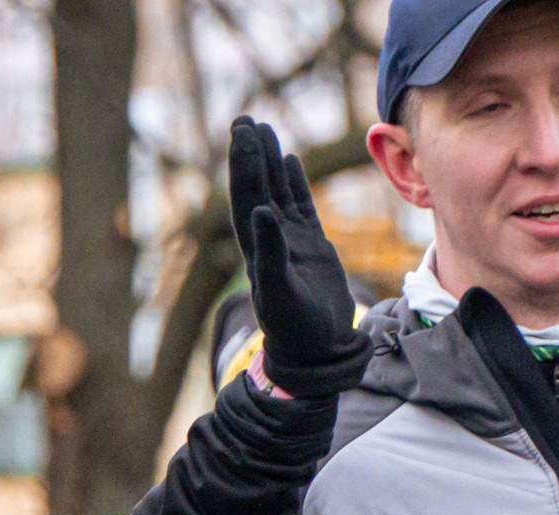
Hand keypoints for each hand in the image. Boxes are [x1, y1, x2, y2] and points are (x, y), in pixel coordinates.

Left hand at [227, 118, 369, 397]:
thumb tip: (260, 212)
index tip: (241, 133)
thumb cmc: (296, 328)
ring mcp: (291, 242)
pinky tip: (289, 160)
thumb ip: (270, 253)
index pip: (247, 197)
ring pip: (277, 192)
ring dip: (268, 163)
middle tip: (243, 120)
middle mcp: (269, 240)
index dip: (243, 166)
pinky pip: (300, 206)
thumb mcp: (280, 292)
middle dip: (249, 155)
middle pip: (257, 187)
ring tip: (264, 129)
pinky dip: (293, 183)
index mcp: (258, 248)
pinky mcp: (312, 247)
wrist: (318, 351)